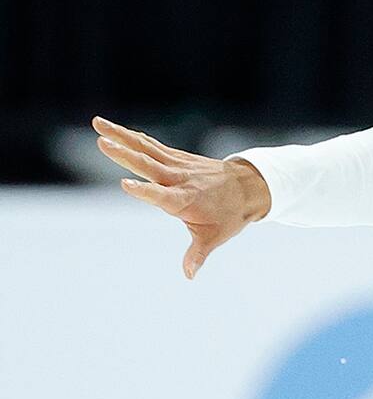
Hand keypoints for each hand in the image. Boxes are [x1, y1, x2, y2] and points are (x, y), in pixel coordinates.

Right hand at [92, 115, 270, 279]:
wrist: (248, 187)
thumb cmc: (229, 215)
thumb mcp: (215, 237)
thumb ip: (198, 254)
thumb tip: (189, 275)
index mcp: (183, 200)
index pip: (161, 196)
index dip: (144, 191)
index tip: (125, 184)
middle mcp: (178, 179)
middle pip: (148, 165)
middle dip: (125, 154)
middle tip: (102, 142)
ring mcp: (176, 165)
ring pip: (145, 148)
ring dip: (120, 136)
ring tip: (97, 123)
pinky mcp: (176, 157)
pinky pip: (151, 145)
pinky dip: (132, 137)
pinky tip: (112, 129)